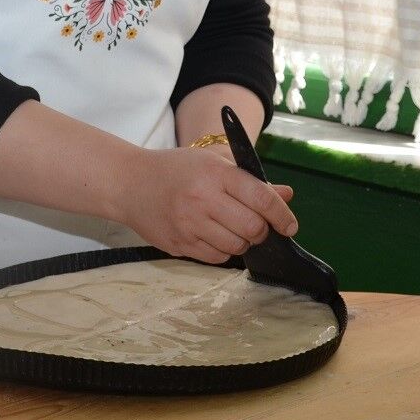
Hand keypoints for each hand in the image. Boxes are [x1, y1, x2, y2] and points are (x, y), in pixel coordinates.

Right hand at [117, 147, 298, 264]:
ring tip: (233, 228)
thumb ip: (252, 181)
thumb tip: (286, 195)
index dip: (282, 216)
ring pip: (237, 246)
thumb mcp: (214, 163)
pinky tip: (215, 235)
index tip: (290, 226)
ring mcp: (189, 224)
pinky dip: (224, 250)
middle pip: (253, 228)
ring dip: (243, 241)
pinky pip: (217, 257)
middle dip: (262, 230)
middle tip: (257, 225)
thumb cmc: (176, 169)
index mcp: (215, 173)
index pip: (262, 199)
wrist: (129, 183)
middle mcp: (203, 199)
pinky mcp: (179, 244)